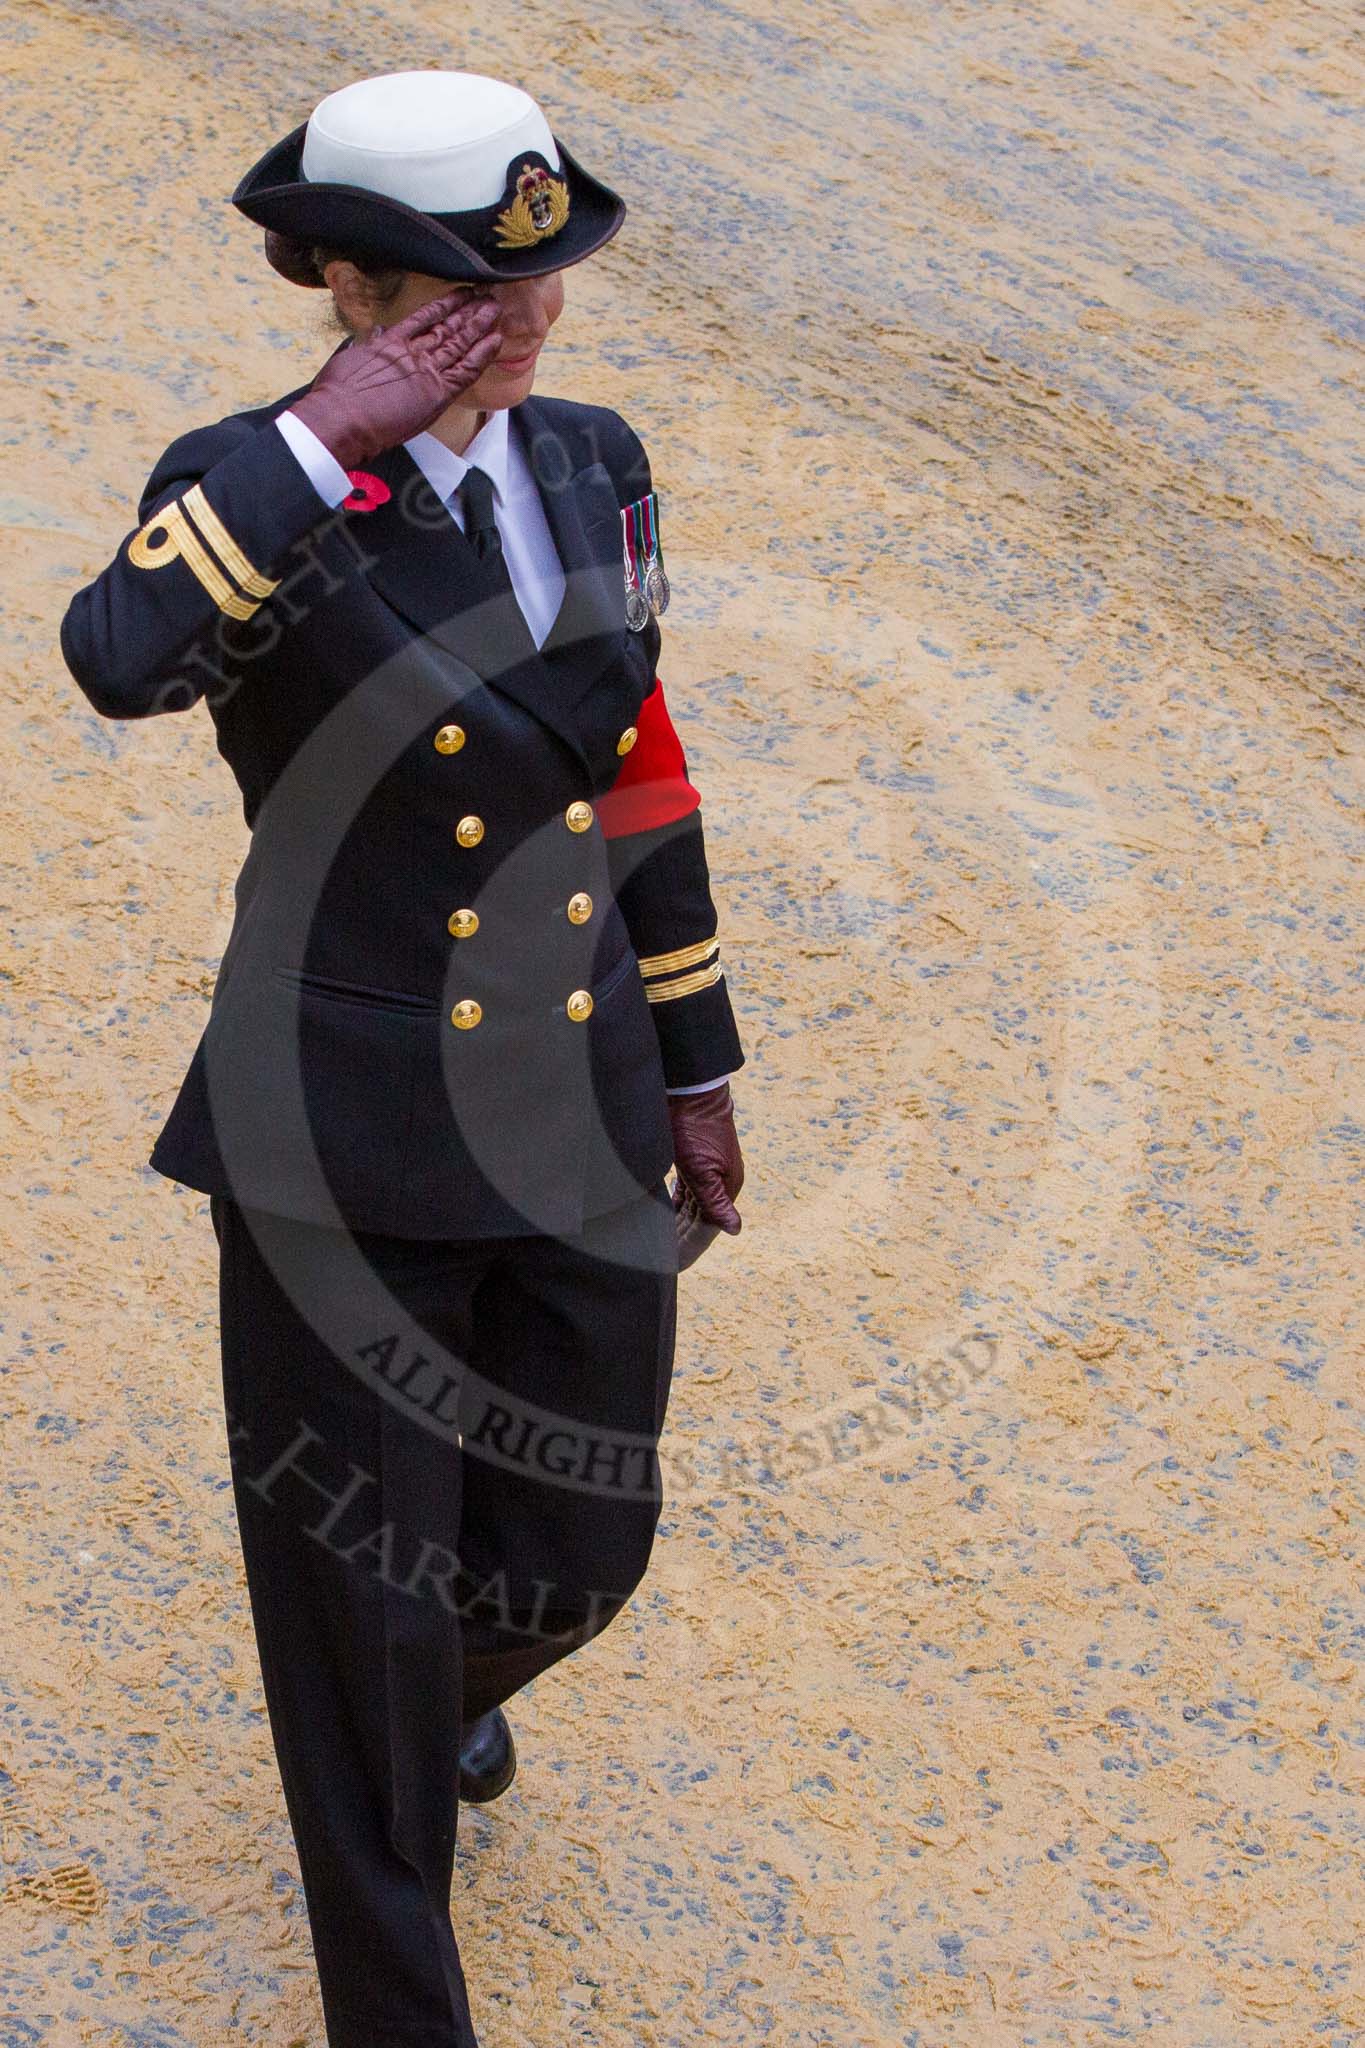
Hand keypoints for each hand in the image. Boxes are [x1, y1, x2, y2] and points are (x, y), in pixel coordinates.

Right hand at [290, 288, 502, 469]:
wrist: (339, 419)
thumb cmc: (335, 396)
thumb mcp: (349, 359)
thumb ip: (368, 344)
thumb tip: (376, 331)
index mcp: (390, 342)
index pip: (424, 318)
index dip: (445, 306)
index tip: (460, 294)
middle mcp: (412, 352)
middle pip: (447, 328)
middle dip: (469, 311)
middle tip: (488, 296)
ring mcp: (425, 371)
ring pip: (459, 344)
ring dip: (479, 326)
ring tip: (495, 309)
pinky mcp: (436, 393)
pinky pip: (466, 371)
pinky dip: (482, 355)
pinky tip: (495, 340)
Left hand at [668, 1082, 743, 1267]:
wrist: (691, 1090)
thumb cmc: (693, 1127)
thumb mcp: (701, 1168)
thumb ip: (715, 1202)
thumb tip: (736, 1231)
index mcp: (726, 1187)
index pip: (707, 1229)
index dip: (689, 1249)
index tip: (670, 1268)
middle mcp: (721, 1183)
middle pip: (699, 1222)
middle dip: (681, 1242)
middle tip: (658, 1262)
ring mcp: (709, 1172)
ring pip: (691, 1210)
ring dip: (677, 1227)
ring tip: (659, 1245)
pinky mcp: (696, 1163)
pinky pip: (686, 1195)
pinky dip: (676, 1208)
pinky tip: (666, 1215)